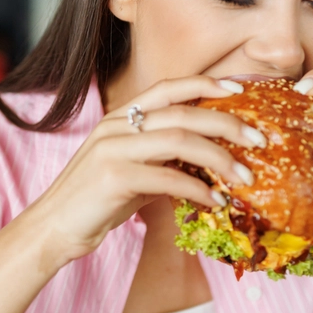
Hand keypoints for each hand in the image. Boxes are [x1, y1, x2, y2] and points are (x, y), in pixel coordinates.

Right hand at [27, 76, 268, 265]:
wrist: (53, 228)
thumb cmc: (95, 202)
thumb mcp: (133, 171)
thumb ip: (163, 160)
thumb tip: (208, 165)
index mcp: (120, 117)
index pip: (168, 87)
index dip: (206, 83)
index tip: (241, 88)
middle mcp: (116, 126)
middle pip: (183, 112)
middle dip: (228, 123)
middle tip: (260, 140)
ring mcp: (113, 149)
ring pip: (180, 140)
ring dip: (221, 159)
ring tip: (245, 177)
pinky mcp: (113, 178)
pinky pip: (168, 178)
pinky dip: (199, 189)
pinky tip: (215, 201)